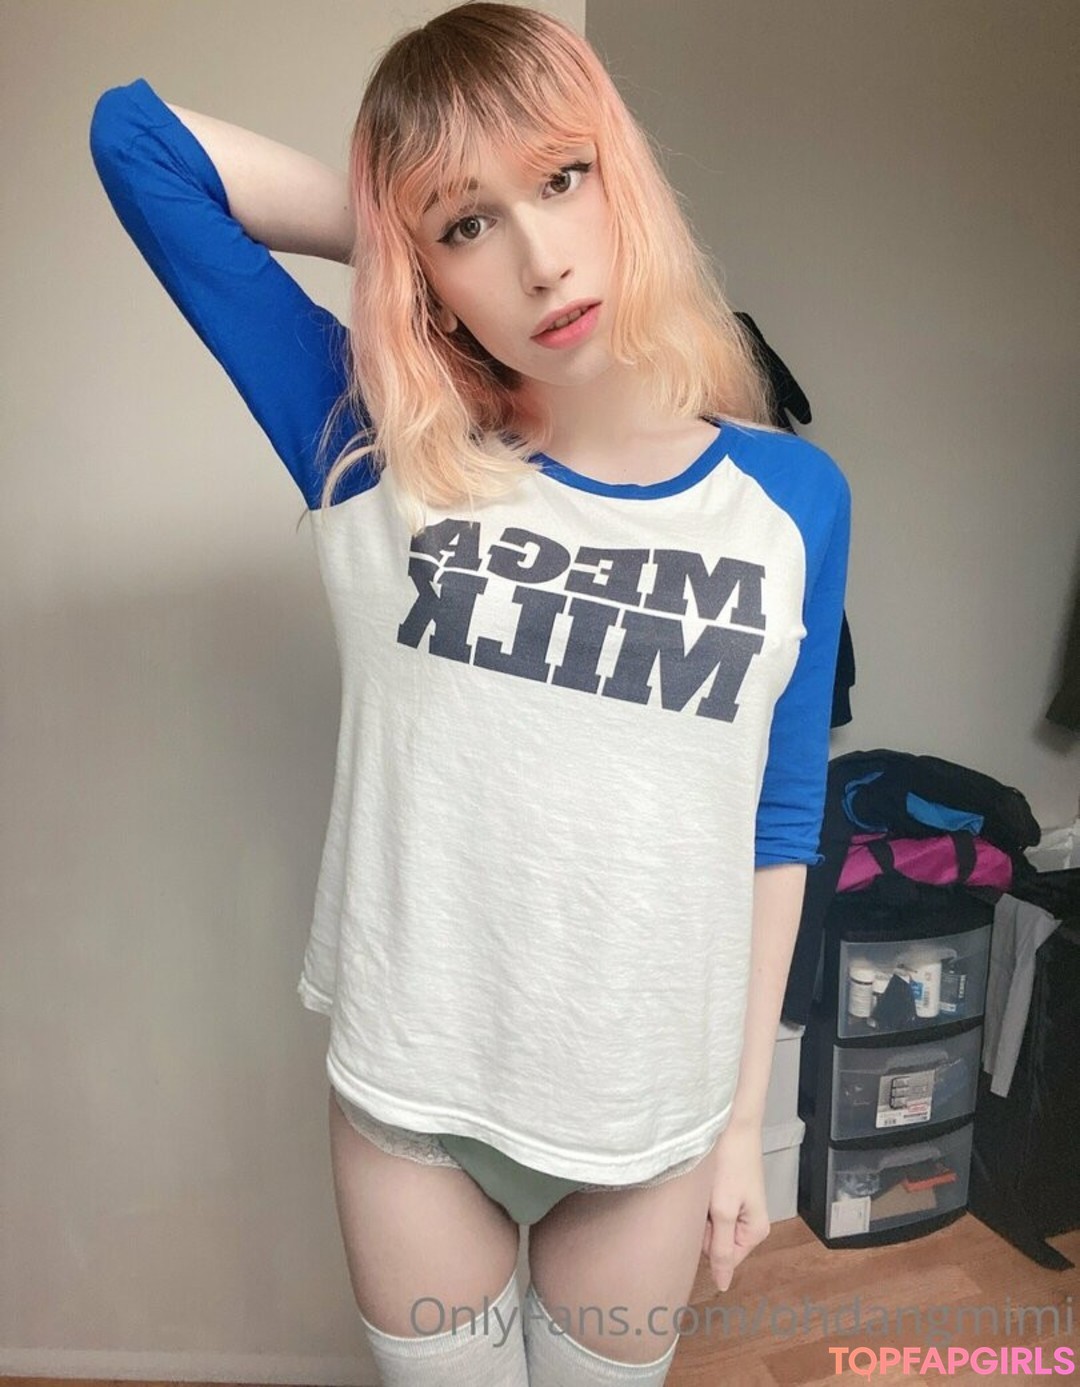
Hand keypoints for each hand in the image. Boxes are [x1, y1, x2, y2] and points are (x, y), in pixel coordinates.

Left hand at [701, 1119, 770, 1292]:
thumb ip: (720, 1248)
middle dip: (702, 1225)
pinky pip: (710, 1209)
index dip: (706, 1240)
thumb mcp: (723, 1210)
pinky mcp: (729, 1193)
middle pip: (715, 1242)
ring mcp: (739, 1207)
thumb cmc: (729, 1164)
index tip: (703, 1216)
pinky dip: (702, 1199)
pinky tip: (704, 1183)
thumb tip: (723, 1285)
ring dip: (701, 1211)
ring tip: (704, 1188)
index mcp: (755, 1232)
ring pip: (710, 1225)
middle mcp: (749, 1224)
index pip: (722, 1258)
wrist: (733, 1123)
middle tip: (703, 1199)